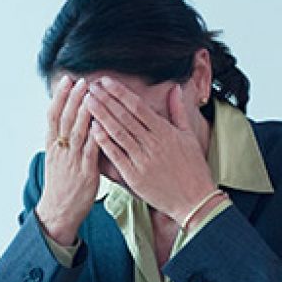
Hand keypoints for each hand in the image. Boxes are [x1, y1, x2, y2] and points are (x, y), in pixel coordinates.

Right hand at [34, 75, 99, 245]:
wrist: (58, 212)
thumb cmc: (62, 186)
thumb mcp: (57, 160)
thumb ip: (64, 141)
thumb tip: (70, 122)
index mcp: (53, 146)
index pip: (54, 116)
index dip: (61, 97)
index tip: (67, 80)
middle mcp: (60, 151)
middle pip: (65, 119)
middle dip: (73, 98)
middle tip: (81, 79)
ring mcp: (72, 161)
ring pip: (77, 131)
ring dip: (84, 111)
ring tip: (91, 93)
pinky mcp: (85, 173)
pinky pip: (90, 151)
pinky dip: (95, 136)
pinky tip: (102, 123)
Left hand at [86, 77, 215, 222]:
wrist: (194, 200)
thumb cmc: (192, 168)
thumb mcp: (188, 136)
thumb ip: (178, 111)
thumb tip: (175, 88)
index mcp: (165, 132)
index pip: (138, 107)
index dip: (120, 93)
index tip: (106, 82)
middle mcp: (153, 143)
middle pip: (125, 117)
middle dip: (106, 100)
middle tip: (90, 86)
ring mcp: (142, 160)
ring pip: (118, 133)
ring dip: (101, 116)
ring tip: (87, 102)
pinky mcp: (134, 176)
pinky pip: (116, 155)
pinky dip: (104, 142)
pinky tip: (92, 129)